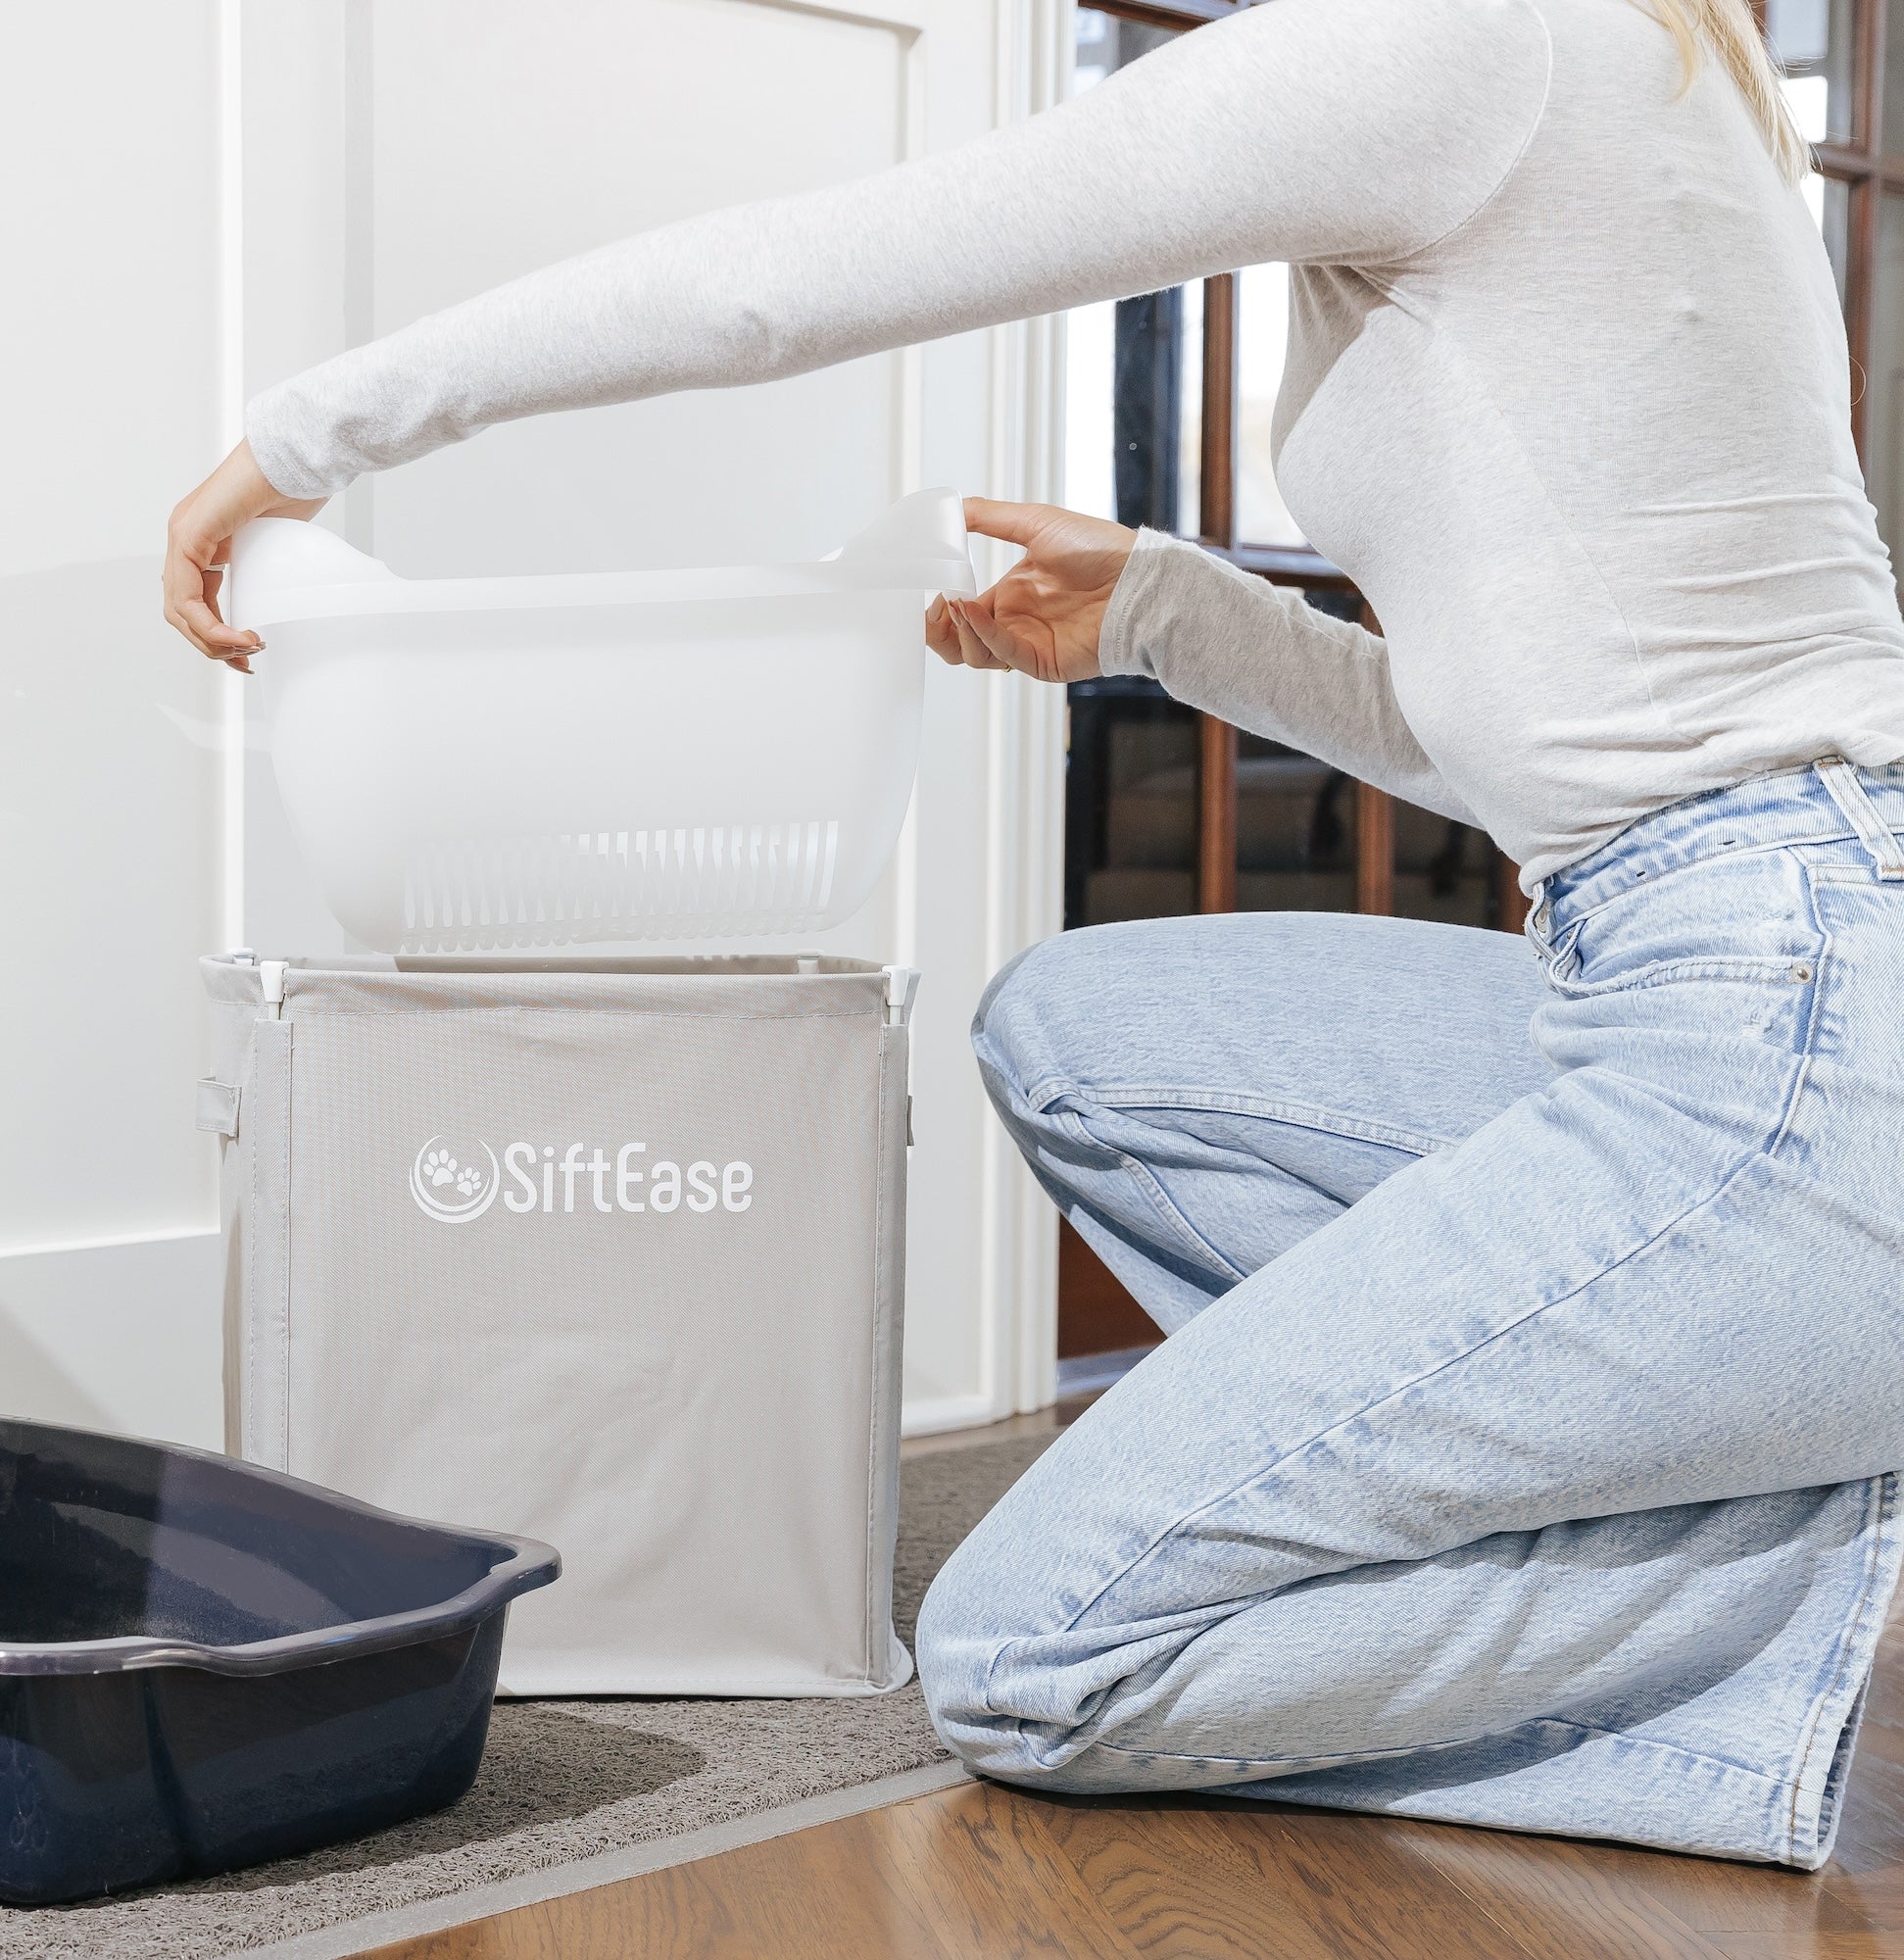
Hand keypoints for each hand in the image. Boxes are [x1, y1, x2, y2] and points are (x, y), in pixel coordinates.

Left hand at [164, 440, 326, 671]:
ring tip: (247, 649)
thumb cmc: (293, 488)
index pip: (193, 602)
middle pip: (180, 613)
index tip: (249, 655)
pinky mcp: (190, 534)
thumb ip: (258, 564)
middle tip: (247, 662)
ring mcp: (183, 534)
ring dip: (212, 641)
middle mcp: (184, 537)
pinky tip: (238, 635)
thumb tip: (270, 598)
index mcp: (201, 540)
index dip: (217, 637)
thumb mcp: (272, 542)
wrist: (295, 457)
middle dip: (213, 646)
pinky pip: (186, 596)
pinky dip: (211, 625)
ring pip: (178, 610)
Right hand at [926, 498, 1134, 683]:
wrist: (1136, 579)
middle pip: (961, 642)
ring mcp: (1028, 644)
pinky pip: (1002, 655)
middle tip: (931, 612)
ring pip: (975, 656)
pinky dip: (982, 634)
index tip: (927, 591)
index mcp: (1011, 594)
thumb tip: (951, 508)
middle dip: (938, 631)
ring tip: (955, 605)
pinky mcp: (1042, 662)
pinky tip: (973, 610)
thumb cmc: (1098, 549)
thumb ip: (990, 517)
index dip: (941, 606)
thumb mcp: (1036, 522)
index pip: (961, 610)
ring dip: (959, 633)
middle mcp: (1016, 621)